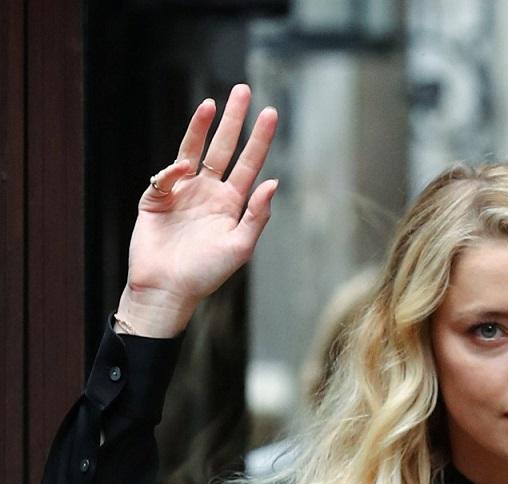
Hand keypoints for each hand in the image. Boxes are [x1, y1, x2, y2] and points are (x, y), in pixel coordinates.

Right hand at [116, 83, 278, 336]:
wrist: (167, 290)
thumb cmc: (205, 275)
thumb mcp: (239, 248)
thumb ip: (257, 216)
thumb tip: (273, 182)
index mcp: (231, 205)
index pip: (249, 165)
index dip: (259, 139)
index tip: (270, 113)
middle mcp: (208, 193)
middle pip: (223, 148)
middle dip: (234, 120)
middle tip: (243, 90)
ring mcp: (182, 192)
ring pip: (193, 150)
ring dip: (202, 127)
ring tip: (213, 104)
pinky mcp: (156, 197)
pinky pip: (166, 175)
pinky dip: (174, 170)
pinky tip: (182, 169)